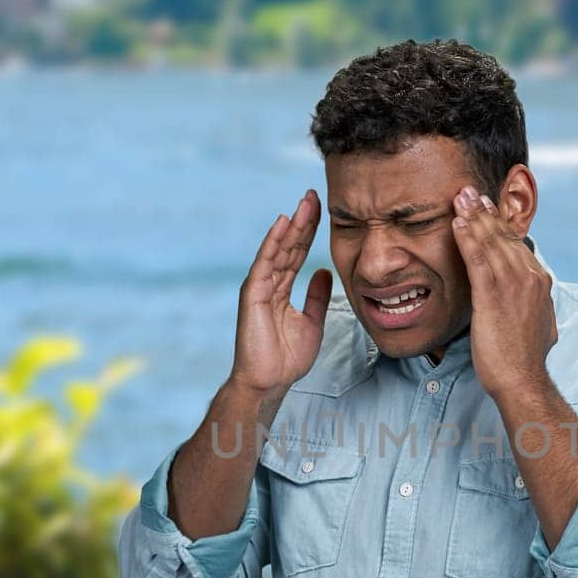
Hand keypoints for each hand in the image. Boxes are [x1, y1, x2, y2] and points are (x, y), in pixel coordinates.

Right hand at [230, 189, 332, 397]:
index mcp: (282, 289)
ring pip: (278, 249)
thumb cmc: (286, 358)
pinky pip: (265, 262)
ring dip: (292, 225)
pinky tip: (284, 222)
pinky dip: (274, 241)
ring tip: (305, 202)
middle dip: (303, 220)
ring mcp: (260, 286)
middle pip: (289, 245)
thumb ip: (317, 297)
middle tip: (315, 195)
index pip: (298, 254)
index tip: (322, 210)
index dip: (310, 232)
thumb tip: (324, 272)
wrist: (269, 381)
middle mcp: (269, 283)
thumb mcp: (312, 322)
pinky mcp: (253, 293)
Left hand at [451, 184, 556, 399]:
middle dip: (485, 212)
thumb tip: (534, 302)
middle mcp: (530, 277)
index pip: (516, 245)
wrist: (523, 380)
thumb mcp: (537, 324)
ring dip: (474, 217)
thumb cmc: (523, 359)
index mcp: (540, 282)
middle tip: (468, 192)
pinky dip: (468, 237)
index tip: (486, 209)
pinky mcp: (493, 296)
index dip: (499, 225)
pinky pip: (478, 259)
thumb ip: (533, 305)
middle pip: (504, 237)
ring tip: (459, 198)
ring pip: (491, 242)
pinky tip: (457, 222)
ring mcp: (513, 285)